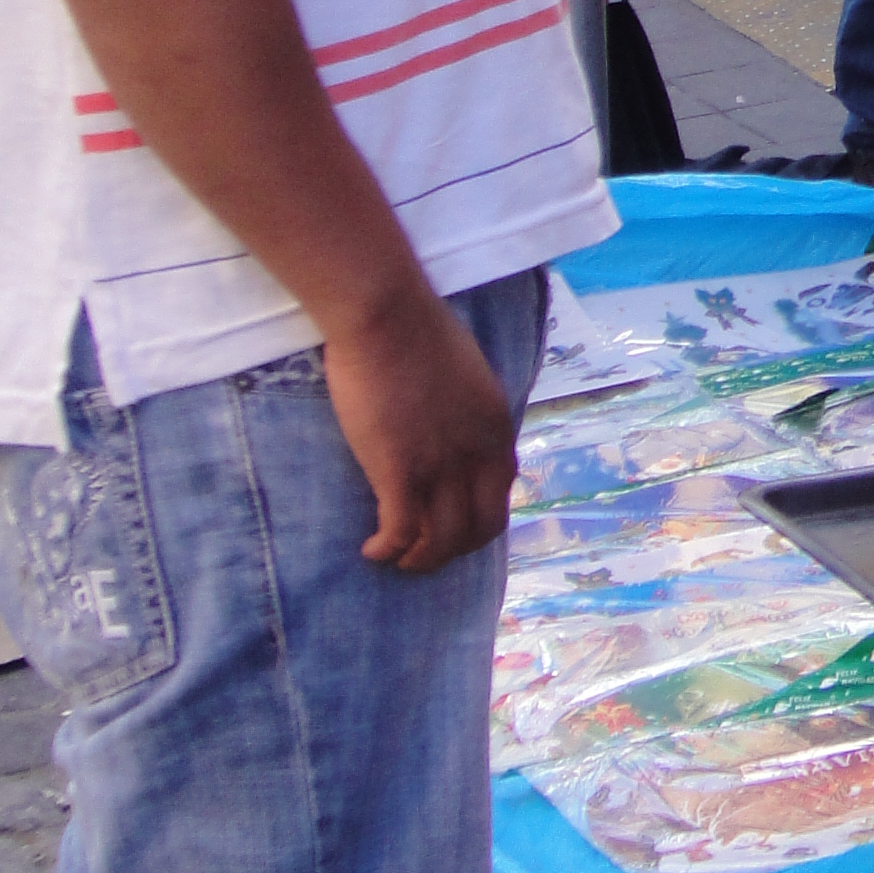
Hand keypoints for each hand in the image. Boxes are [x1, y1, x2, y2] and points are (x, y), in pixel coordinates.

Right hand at [325, 284, 517, 571]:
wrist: (386, 313)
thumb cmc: (414, 330)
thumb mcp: (464, 375)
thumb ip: (465, 410)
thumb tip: (450, 430)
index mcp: (497, 428)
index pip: (500, 495)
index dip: (478, 520)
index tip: (453, 524)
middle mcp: (478, 454)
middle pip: (479, 528)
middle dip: (454, 549)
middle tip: (424, 550)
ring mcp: (440, 465)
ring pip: (442, 541)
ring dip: (420, 559)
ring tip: (397, 559)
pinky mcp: (399, 470)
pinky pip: (400, 532)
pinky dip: (388, 550)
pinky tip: (373, 550)